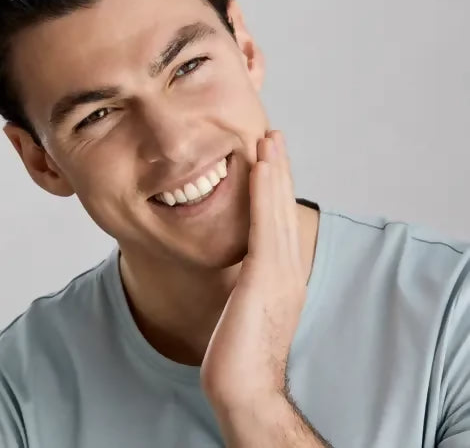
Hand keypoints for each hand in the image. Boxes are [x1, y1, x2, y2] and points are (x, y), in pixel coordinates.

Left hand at [200, 130, 306, 414]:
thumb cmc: (239, 353)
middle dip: (278, 169)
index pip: (278, 221)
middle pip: (282, 208)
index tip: (268, 159)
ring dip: (273, 170)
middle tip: (274, 136)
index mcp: (281, 273)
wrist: (243, 387)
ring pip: (276, 209)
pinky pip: (264, 224)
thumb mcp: (244, 307)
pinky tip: (260, 166)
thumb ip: (246, 284)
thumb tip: (237, 273)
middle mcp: (286, 266)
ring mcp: (279, 270)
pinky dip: (264, 192)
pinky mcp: (265, 275)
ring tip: (269, 138)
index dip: (275, 187)